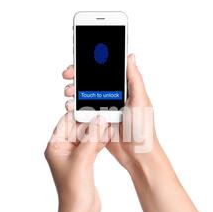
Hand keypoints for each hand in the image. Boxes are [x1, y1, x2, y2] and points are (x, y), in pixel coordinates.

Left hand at [45, 111, 110, 211]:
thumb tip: (99, 119)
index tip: (91, 104)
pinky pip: (92, 147)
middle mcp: (62, 150)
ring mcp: (74, 157)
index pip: (66, 123)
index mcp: (55, 147)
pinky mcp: (84, 163)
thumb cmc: (74, 189)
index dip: (79, 113)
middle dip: (91, 121)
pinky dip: (100, 141)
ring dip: (97, 130)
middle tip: (104, 112)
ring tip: (109, 121)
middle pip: (77, 129)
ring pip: (86, 137)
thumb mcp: (82, 159)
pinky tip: (109, 134)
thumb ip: (91, 138)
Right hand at [63, 54, 158, 171]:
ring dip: (73, 92)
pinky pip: (82, 112)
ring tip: (69, 94)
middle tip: (68, 76)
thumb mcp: (140, 101)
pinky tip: (70, 107)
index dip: (92, 63)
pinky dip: (74, 108)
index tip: (80, 60)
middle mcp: (112, 97)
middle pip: (91, 82)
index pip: (105, 71)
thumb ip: (134, 79)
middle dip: (77, 76)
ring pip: (84, 96)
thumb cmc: (143, 129)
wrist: (137, 155)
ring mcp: (103, 109)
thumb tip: (130, 56)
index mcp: (124, 89)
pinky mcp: (96, 122)